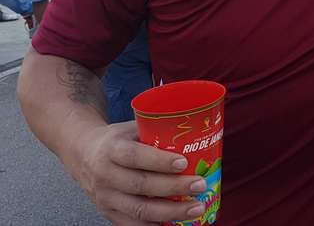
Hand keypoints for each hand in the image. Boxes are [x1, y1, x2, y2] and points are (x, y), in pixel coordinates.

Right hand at [69, 122, 206, 225]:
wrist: (83, 154)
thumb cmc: (117, 139)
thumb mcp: (131, 128)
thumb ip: (156, 129)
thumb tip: (195, 129)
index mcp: (111, 149)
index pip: (134, 156)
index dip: (159, 161)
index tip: (184, 162)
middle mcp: (105, 175)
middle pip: (141, 185)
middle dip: (174, 187)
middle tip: (200, 185)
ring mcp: (105, 197)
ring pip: (139, 209)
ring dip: (170, 212)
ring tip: (196, 208)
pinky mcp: (108, 213)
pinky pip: (132, 225)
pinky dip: (155, 225)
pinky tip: (176, 223)